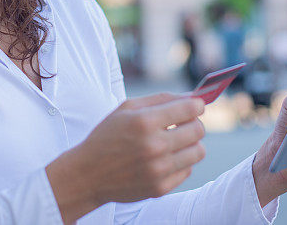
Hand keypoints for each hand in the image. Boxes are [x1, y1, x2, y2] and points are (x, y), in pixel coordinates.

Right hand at [46, 93, 205, 223]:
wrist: (88, 174)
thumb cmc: (107, 136)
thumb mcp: (126, 108)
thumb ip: (160, 99)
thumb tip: (192, 97)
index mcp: (144, 122)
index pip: (190, 109)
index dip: (196, 104)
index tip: (196, 105)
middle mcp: (154, 146)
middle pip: (198, 130)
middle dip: (194, 123)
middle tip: (183, 123)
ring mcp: (158, 170)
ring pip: (198, 152)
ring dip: (190, 144)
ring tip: (174, 142)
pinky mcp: (161, 188)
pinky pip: (188, 170)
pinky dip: (180, 162)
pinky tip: (164, 158)